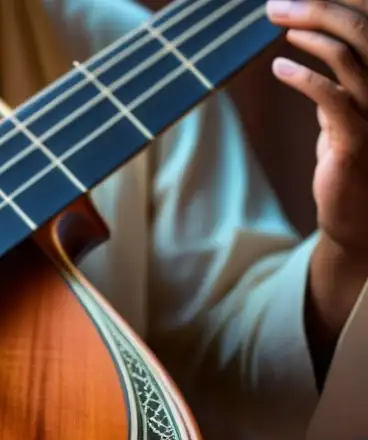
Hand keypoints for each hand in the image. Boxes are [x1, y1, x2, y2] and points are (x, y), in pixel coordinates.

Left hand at [267, 0, 367, 253]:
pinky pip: (332, 98)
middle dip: (320, 8)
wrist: (357, 221)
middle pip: (364, 29)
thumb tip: (321, 57)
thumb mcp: (346, 118)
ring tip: (281, 26)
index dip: (340, 5)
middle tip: (276, 6)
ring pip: (351, 55)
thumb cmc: (353, 167)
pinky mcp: (358, 140)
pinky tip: (279, 68)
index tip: (299, 0)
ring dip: (312, 33)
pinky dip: (303, 77)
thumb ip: (339, 88)